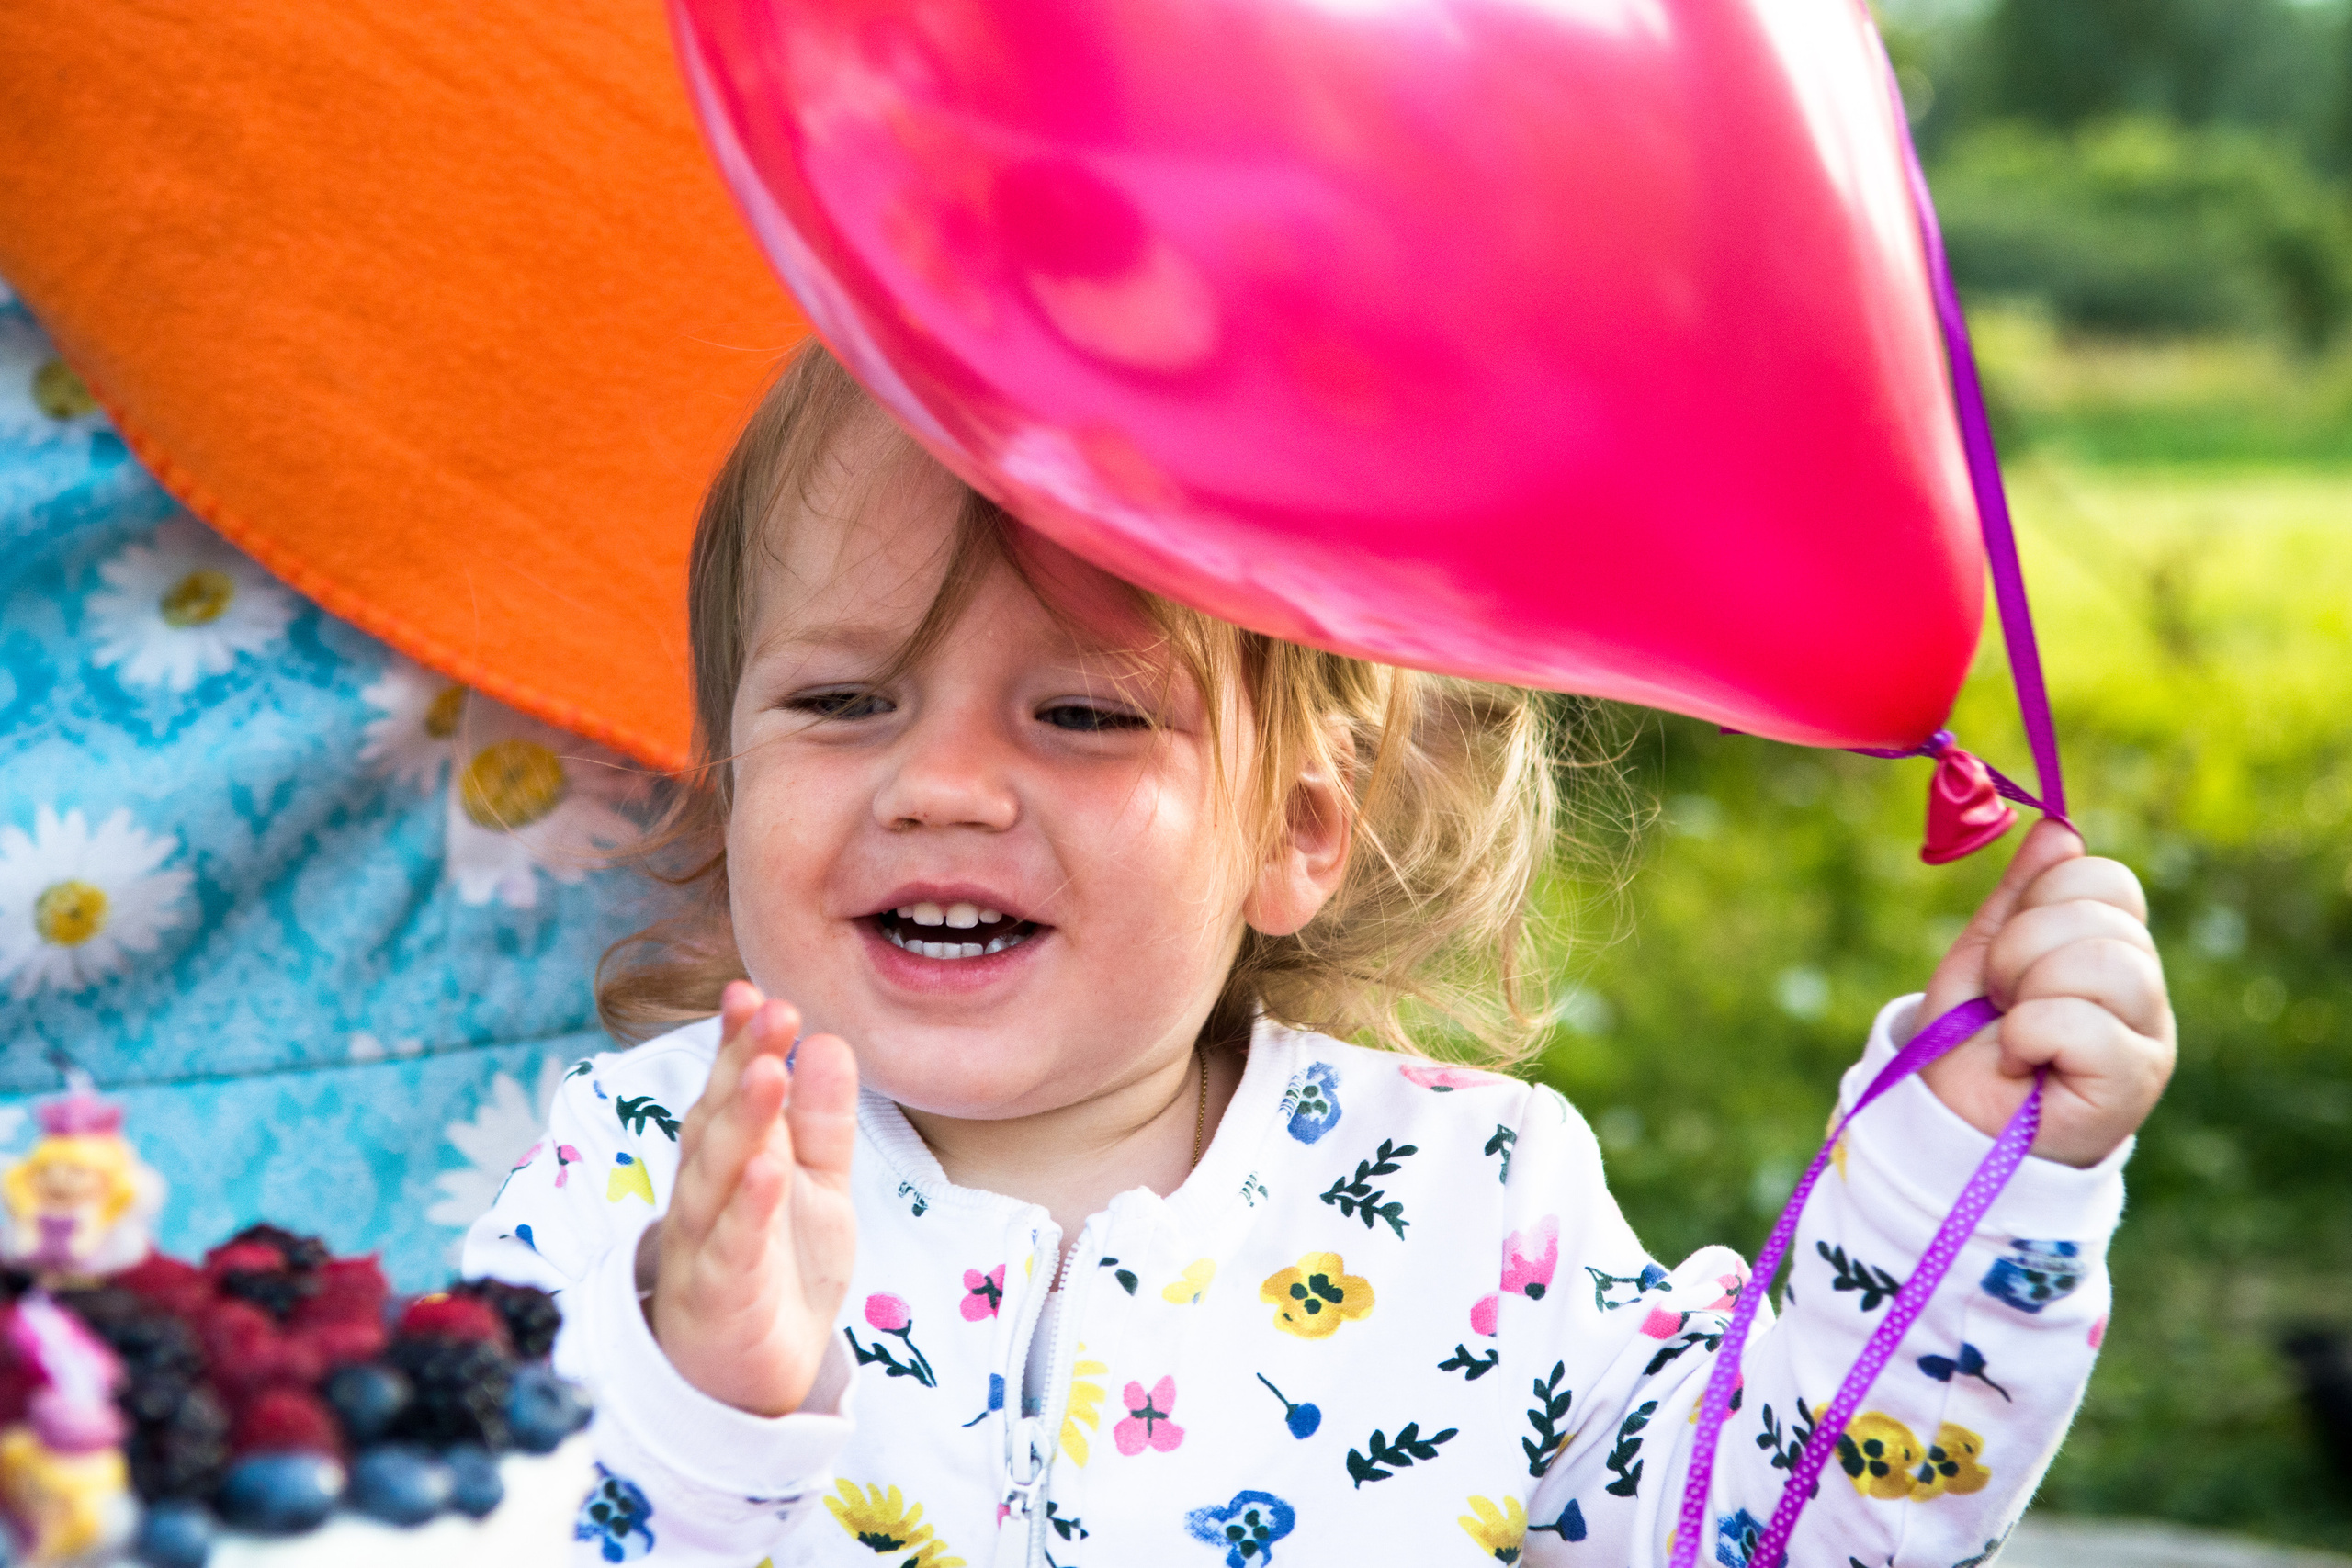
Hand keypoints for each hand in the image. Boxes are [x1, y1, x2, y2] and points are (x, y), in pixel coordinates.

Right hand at [649, 981, 858, 1414]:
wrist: (751, 1377)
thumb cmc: (779, 1268)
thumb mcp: (818, 1185)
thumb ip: (823, 1119)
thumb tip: (830, 1042)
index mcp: (729, 1158)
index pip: (729, 1089)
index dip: (738, 1041)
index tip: (753, 991)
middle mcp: (706, 1191)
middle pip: (719, 1118)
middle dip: (741, 1062)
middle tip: (772, 1010)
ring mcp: (706, 1242)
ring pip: (717, 1175)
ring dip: (743, 1122)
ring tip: (767, 1072)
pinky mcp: (722, 1294)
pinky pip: (733, 1246)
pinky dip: (749, 1209)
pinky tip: (768, 1172)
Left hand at [1917, 820, 2174, 1167]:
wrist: (1950, 1126)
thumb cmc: (1969, 1045)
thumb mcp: (1983, 956)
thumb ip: (2020, 896)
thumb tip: (2059, 828)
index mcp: (2113, 949)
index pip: (2107, 879)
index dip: (2041, 897)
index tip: (2003, 950)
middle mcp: (2143, 991)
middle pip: (2102, 915)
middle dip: (2019, 949)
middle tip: (1999, 998)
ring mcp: (2147, 1036)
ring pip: (2104, 961)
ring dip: (2026, 990)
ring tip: (2011, 1030)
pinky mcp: (2133, 1080)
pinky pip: (2080, 1021)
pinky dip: (2027, 1034)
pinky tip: (2020, 1061)